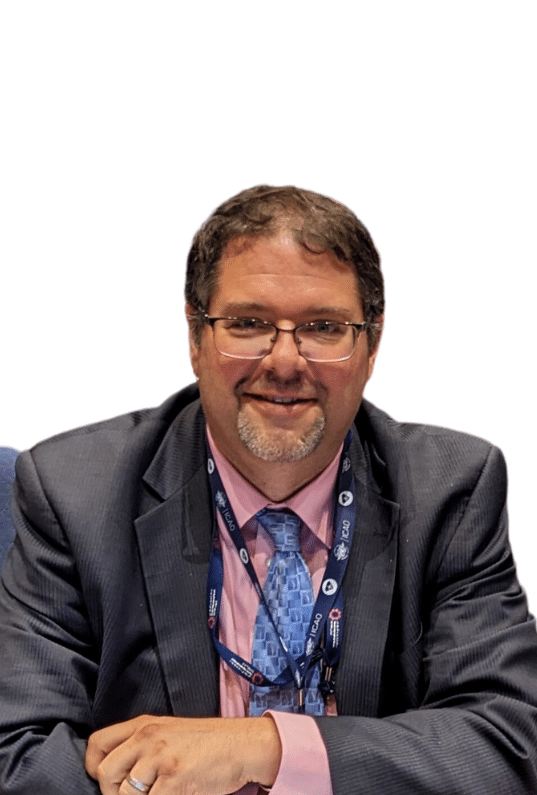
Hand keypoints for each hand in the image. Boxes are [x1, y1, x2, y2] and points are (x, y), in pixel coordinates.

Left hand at [85, 714, 281, 794]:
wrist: (242, 744)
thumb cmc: (207, 743)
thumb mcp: (169, 732)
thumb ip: (142, 745)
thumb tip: (115, 774)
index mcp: (144, 724)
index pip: (97, 744)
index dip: (95, 768)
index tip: (110, 781)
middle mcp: (148, 737)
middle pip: (105, 774)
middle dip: (114, 793)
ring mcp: (160, 759)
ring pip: (125, 794)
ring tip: (159, 792)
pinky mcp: (174, 780)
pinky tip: (176, 794)